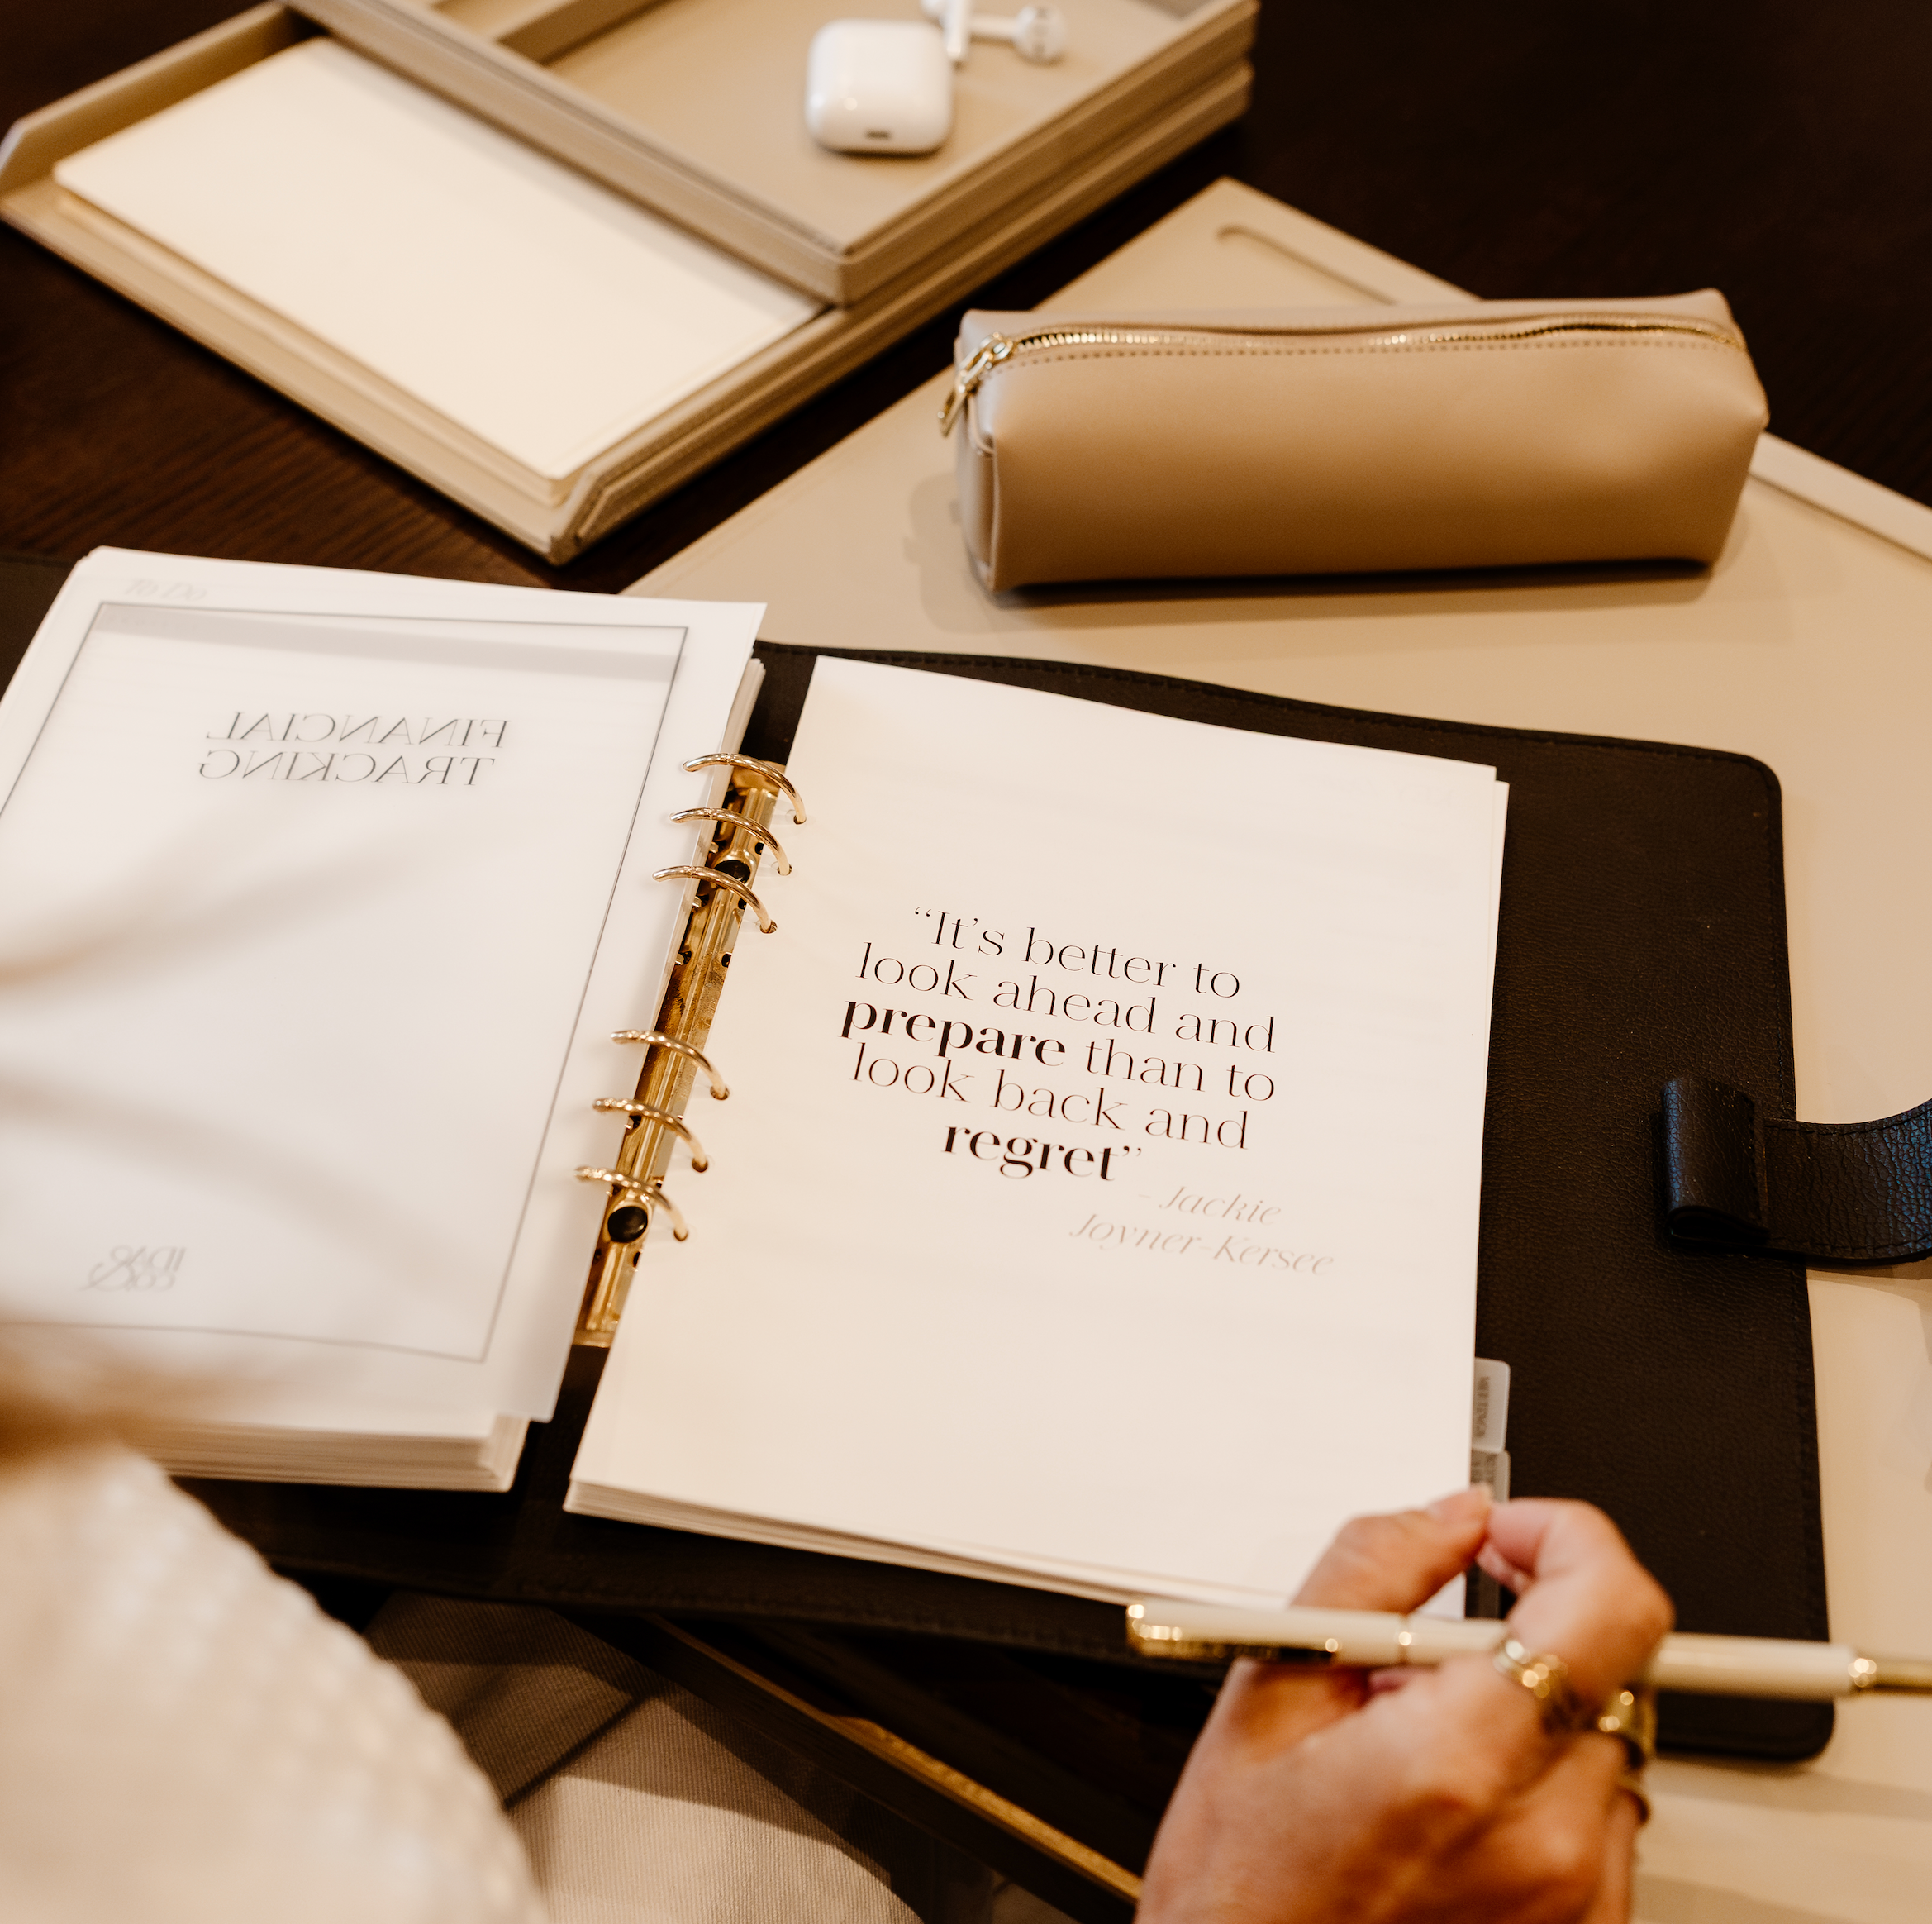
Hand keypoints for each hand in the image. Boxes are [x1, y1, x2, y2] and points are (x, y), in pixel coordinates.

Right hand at [1137, 1489, 1672, 1923]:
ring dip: (1538, 1705)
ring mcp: (1577, 1900)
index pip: (1611, 1605)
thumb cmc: (1243, 1883)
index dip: (1569, 1539)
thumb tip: (1454, 1516)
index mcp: (1460, 1763)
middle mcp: (1546, 1840)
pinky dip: (1543, 1781)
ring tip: (1429, 1734)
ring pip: (1611, 1734)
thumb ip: (1373, 1570)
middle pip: (1617, 1663)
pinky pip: (1605, 1814)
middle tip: (1441, 1640)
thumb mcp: (1272, 1687)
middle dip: (1535, 1625)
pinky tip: (1454, 1798)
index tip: (1514, 1537)